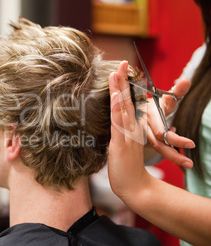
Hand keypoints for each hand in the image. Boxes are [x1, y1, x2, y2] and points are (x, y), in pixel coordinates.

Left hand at [108, 61, 150, 197]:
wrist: (135, 187)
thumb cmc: (126, 167)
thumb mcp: (122, 145)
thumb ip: (119, 133)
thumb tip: (113, 124)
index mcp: (130, 128)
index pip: (127, 102)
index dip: (123, 86)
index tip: (119, 70)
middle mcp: (130, 128)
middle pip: (127, 100)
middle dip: (123, 81)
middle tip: (122, 63)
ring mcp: (127, 135)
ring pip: (123, 108)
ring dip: (119, 90)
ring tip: (116, 73)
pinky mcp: (121, 144)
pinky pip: (119, 123)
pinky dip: (118, 109)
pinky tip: (116, 97)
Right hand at [145, 78, 194, 167]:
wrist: (134, 107)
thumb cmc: (153, 103)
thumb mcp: (165, 98)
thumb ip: (177, 91)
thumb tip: (186, 81)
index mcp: (149, 116)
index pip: (162, 132)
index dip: (176, 139)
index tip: (192, 144)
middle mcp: (144, 126)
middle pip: (159, 145)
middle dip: (174, 155)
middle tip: (190, 163)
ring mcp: (141, 135)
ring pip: (157, 148)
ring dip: (173, 156)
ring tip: (188, 163)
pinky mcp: (141, 141)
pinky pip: (155, 147)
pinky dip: (167, 150)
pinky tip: (176, 152)